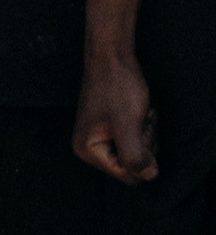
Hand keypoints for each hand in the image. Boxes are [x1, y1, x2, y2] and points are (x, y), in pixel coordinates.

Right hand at [73, 48, 158, 184]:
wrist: (111, 59)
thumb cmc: (116, 88)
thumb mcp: (128, 125)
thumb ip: (135, 156)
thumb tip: (148, 176)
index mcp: (87, 151)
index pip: (126, 175)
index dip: (141, 156)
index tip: (138, 130)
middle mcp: (90, 148)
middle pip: (131, 164)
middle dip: (144, 144)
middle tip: (139, 120)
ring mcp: (100, 138)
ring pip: (137, 151)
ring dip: (145, 133)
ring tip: (139, 114)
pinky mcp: (109, 128)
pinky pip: (134, 139)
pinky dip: (142, 127)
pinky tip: (137, 112)